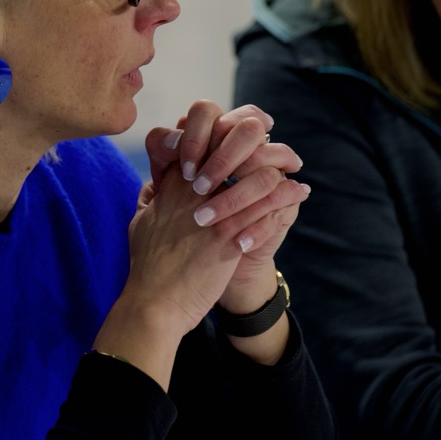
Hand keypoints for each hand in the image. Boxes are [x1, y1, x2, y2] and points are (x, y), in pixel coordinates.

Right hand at [147, 102, 308, 343]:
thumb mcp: (141, 220)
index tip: (248, 141)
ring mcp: (210, 211)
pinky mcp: (226, 236)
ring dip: (282, 173)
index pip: (203, 142)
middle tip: (281, 153)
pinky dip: (286, 196)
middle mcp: (191, 191)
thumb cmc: (148, 266)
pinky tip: (300, 193)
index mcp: (171, 183)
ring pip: (257, 175)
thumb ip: (153, 196)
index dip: (228, 136)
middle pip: (231, 148)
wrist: (153, 303)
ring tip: (295, 176)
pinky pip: (265, 207)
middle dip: (259, 145)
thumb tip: (158, 182)